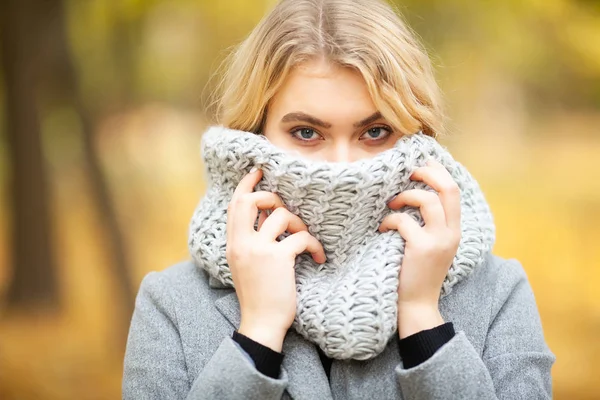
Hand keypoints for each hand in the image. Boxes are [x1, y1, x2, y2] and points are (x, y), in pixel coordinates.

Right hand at [226, 168, 325, 350]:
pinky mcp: (278, 258)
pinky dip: (314, 244)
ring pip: (282, 215)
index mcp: (233, 244)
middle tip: (287, 210)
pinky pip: (301, 237)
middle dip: (273, 196)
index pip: (235, 205)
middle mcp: (241, 243)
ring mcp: (259, 249)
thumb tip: (268, 218)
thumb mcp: (244, 265)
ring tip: (306, 240)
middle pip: (253, 200)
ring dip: (300, 224)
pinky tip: (318, 256)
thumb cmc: (258, 297)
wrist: (261, 324)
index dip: (246, 184)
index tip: (258, 172)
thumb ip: (250, 242)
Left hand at [379, 160, 460, 337]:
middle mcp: (452, 233)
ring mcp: (439, 241)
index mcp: (455, 230)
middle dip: (427, 174)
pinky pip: (404, 221)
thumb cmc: (417, 274)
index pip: (454, 191)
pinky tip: (382, 228)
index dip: (439, 172)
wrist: (417, 305)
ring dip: (405, 196)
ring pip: (427, 200)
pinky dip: (390, 220)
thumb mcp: (432, 246)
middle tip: (408, 173)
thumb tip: (415, 194)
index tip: (422, 164)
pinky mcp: (422, 248)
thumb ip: (430, 223)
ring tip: (391, 204)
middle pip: (448, 189)